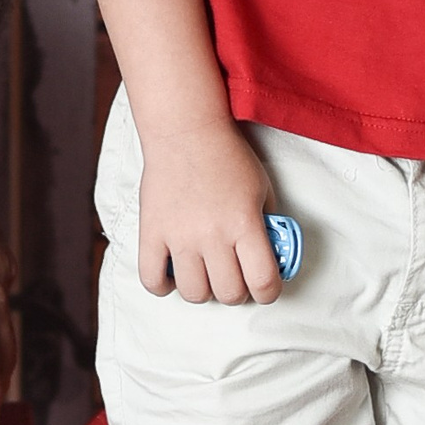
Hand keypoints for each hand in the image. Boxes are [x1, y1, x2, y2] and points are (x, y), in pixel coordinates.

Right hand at [138, 122, 280, 304]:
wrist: (186, 131)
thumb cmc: (227, 157)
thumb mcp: (261, 189)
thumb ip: (268, 224)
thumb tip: (272, 256)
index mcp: (245, 223)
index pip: (263, 281)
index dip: (268, 293)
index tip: (265, 288)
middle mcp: (212, 235)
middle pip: (229, 294)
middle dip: (237, 292)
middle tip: (234, 277)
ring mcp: (179, 236)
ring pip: (194, 293)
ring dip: (204, 290)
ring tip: (204, 274)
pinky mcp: (152, 232)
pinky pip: (152, 279)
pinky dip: (163, 286)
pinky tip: (173, 275)